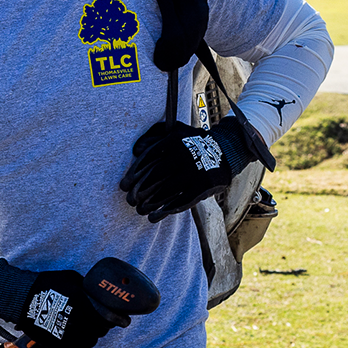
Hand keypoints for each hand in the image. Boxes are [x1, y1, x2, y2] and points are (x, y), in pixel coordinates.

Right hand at [0, 261, 121, 347]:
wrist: (21, 298)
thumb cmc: (46, 284)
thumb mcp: (71, 279)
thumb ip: (88, 288)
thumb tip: (100, 294)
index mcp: (83, 304)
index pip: (109, 317)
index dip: (119, 320)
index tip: (124, 320)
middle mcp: (77, 322)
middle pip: (101, 331)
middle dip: (104, 326)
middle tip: (103, 321)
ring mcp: (67, 335)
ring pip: (90, 341)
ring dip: (92, 335)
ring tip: (88, 328)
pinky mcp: (58, 344)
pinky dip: (78, 343)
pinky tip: (75, 334)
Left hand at [119, 114, 257, 222]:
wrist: (224, 151)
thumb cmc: (191, 142)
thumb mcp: (174, 131)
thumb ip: (153, 135)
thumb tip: (136, 150)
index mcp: (172, 141)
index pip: (147, 159)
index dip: (133, 175)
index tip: (124, 186)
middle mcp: (182, 155)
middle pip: (154, 177)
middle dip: (138, 191)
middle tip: (129, 201)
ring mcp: (193, 172)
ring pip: (166, 191)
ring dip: (150, 204)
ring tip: (140, 211)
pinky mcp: (202, 186)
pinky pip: (181, 202)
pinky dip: (166, 211)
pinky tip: (154, 217)